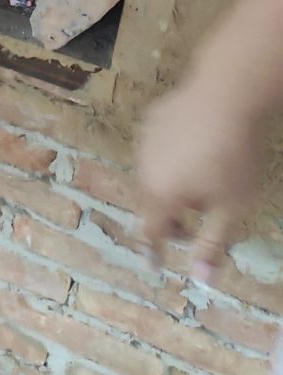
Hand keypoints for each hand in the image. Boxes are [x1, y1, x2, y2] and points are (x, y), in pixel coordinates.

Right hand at [138, 80, 262, 282]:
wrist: (225, 95)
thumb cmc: (232, 157)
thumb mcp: (231, 208)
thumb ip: (212, 243)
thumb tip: (201, 279)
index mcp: (160, 195)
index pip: (150, 232)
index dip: (154, 250)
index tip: (157, 263)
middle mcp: (143, 169)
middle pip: (150, 203)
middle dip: (169, 216)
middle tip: (194, 222)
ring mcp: (144, 141)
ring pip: (152, 174)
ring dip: (169, 186)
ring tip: (200, 182)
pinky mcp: (151, 119)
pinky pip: (156, 148)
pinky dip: (169, 157)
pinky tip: (194, 149)